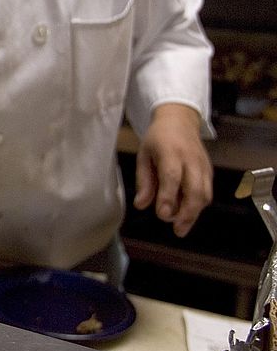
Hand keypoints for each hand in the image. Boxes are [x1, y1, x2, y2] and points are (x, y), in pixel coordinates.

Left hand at [132, 103, 212, 236]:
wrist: (179, 121)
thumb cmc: (158, 139)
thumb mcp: (143, 155)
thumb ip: (144, 181)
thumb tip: (141, 205)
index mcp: (171, 152)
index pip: (172, 177)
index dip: (169, 198)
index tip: (163, 214)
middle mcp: (191, 159)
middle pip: (195, 190)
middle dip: (188, 213)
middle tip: (177, 229)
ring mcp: (203, 165)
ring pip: (205, 194)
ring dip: (194, 213)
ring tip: (181, 227)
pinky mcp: (209, 171)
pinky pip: (207, 192)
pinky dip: (198, 206)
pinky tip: (187, 214)